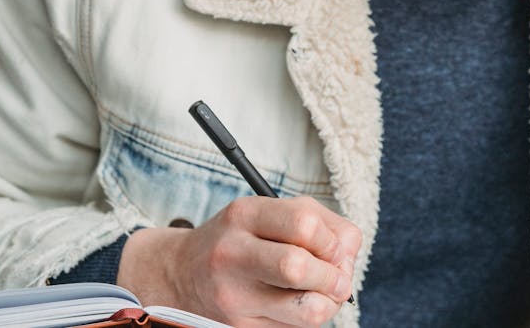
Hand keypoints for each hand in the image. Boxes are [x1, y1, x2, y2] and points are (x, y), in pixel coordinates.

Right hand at [117, 196, 360, 326]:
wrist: (181, 274)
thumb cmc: (239, 239)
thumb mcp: (269, 213)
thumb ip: (320, 221)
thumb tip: (349, 254)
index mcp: (244, 215)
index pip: (304, 224)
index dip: (332, 241)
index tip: (333, 249)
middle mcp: (233, 254)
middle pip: (299, 268)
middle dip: (333, 276)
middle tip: (336, 278)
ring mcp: (234, 297)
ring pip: (306, 311)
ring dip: (329, 304)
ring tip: (324, 294)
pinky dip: (307, 317)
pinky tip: (296, 304)